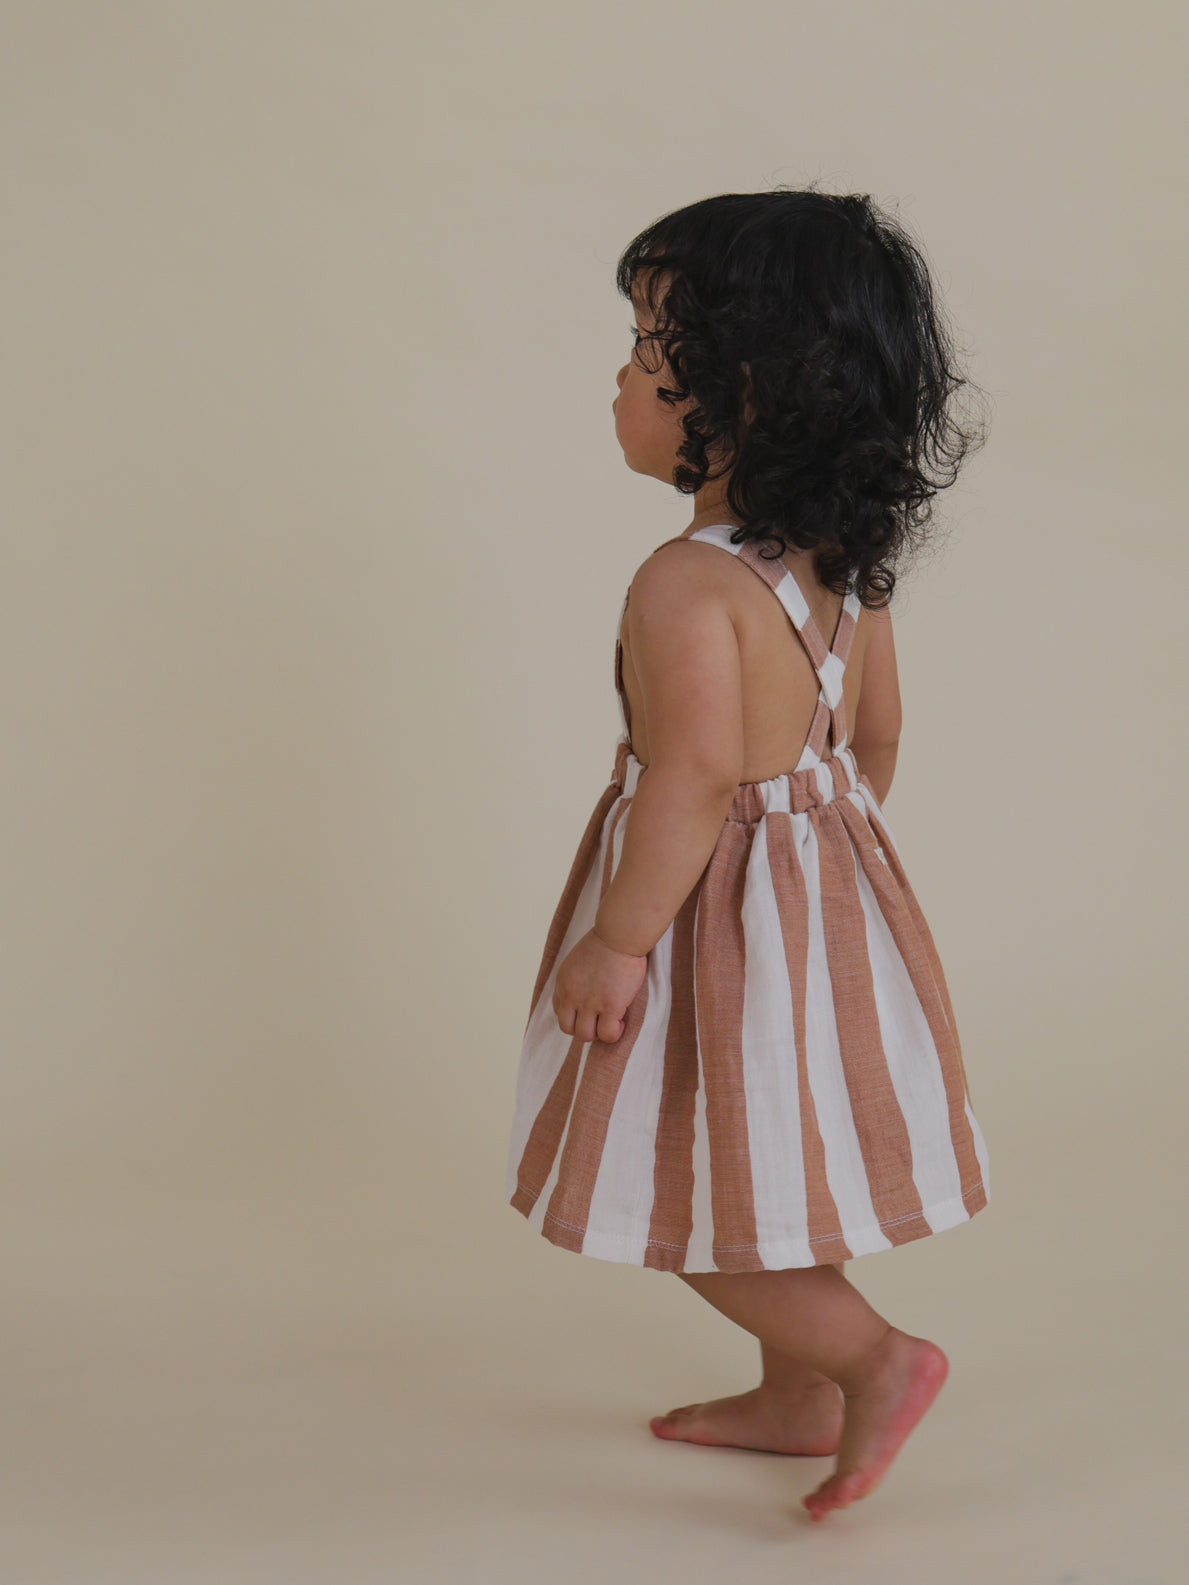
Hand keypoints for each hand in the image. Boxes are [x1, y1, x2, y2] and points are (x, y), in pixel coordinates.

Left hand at [553, 928, 647, 1045]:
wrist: (619, 935)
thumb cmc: (606, 942)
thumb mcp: (578, 960)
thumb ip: (577, 978)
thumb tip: (587, 990)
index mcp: (563, 982)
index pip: (559, 1011)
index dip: (575, 1014)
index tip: (589, 1010)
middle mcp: (571, 995)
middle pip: (568, 1028)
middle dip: (583, 1028)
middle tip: (599, 1019)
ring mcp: (590, 1002)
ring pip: (586, 1035)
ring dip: (598, 1032)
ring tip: (611, 1021)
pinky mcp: (610, 1006)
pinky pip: (608, 1034)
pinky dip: (614, 1033)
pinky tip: (621, 1021)